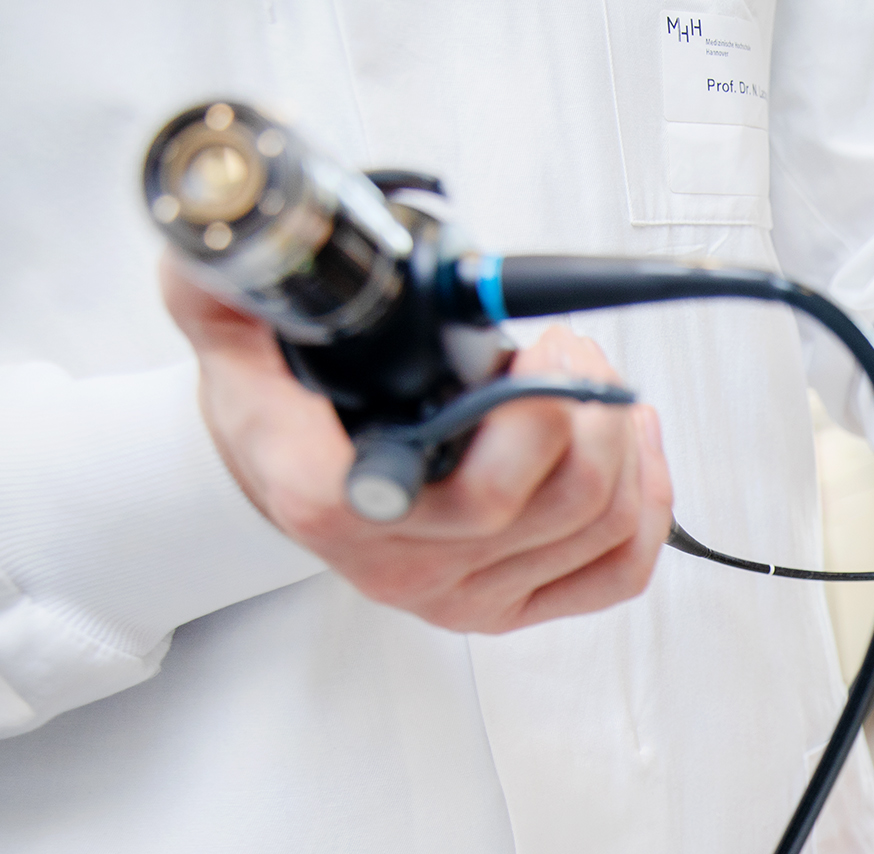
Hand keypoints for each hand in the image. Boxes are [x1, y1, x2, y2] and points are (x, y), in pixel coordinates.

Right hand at [162, 262, 673, 632]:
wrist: (280, 471)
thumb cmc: (279, 402)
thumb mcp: (228, 328)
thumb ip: (226, 279)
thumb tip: (240, 227)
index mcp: (329, 498)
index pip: (430, 489)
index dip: (512, 423)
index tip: (526, 352)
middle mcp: (399, 560)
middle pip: (544, 500)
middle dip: (582, 402)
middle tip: (565, 347)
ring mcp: (460, 592)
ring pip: (593, 524)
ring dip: (617, 435)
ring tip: (588, 376)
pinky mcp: (512, 604)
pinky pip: (617, 571)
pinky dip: (646, 500)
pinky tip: (632, 441)